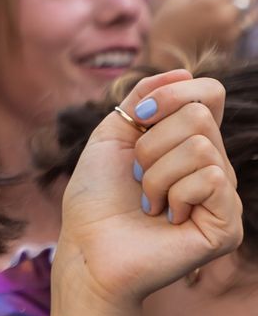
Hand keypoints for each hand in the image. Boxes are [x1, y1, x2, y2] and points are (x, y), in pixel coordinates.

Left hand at [54, 70, 242, 311]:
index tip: (140, 115)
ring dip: (156, 172)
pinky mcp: (227, 225)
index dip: (174, 93)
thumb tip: (183, 70)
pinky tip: (165, 217)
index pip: (209, 92)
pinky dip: (174, 193)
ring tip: (148, 200)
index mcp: (188, 140)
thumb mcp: (113, 132)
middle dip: (151, 141)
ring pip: (200, 146)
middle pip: (199, 115)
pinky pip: (211, 179)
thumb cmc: (96, 194)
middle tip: (137, 174)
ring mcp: (223, 195)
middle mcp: (213, 164)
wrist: (88, 245)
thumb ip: (143, 97)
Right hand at [149, 0, 257, 62]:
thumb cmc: (166, 28)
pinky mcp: (234, 42)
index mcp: (210, 2)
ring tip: (232, 1)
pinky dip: (239, 17)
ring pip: (253, 10)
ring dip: (245, 2)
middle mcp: (227, 15)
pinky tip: (225, 16)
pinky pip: (245, 24)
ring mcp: (233, 30)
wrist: (167, 60)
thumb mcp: (175, 1)